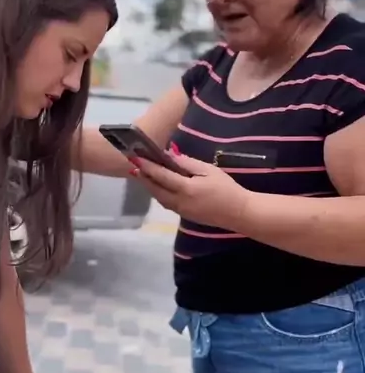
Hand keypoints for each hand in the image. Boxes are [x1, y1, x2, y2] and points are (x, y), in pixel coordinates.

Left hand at [134, 153, 249, 228]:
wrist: (239, 213)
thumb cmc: (226, 188)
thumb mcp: (209, 171)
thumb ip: (187, 164)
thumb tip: (170, 156)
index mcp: (185, 189)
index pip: (160, 176)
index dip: (147, 166)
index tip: (135, 158)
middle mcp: (178, 202)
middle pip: (155, 189)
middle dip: (143, 177)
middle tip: (134, 165)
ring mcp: (180, 211)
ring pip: (159, 197)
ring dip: (150, 186)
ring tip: (142, 175)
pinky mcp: (184, 215)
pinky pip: (166, 203)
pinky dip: (158, 193)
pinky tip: (158, 186)